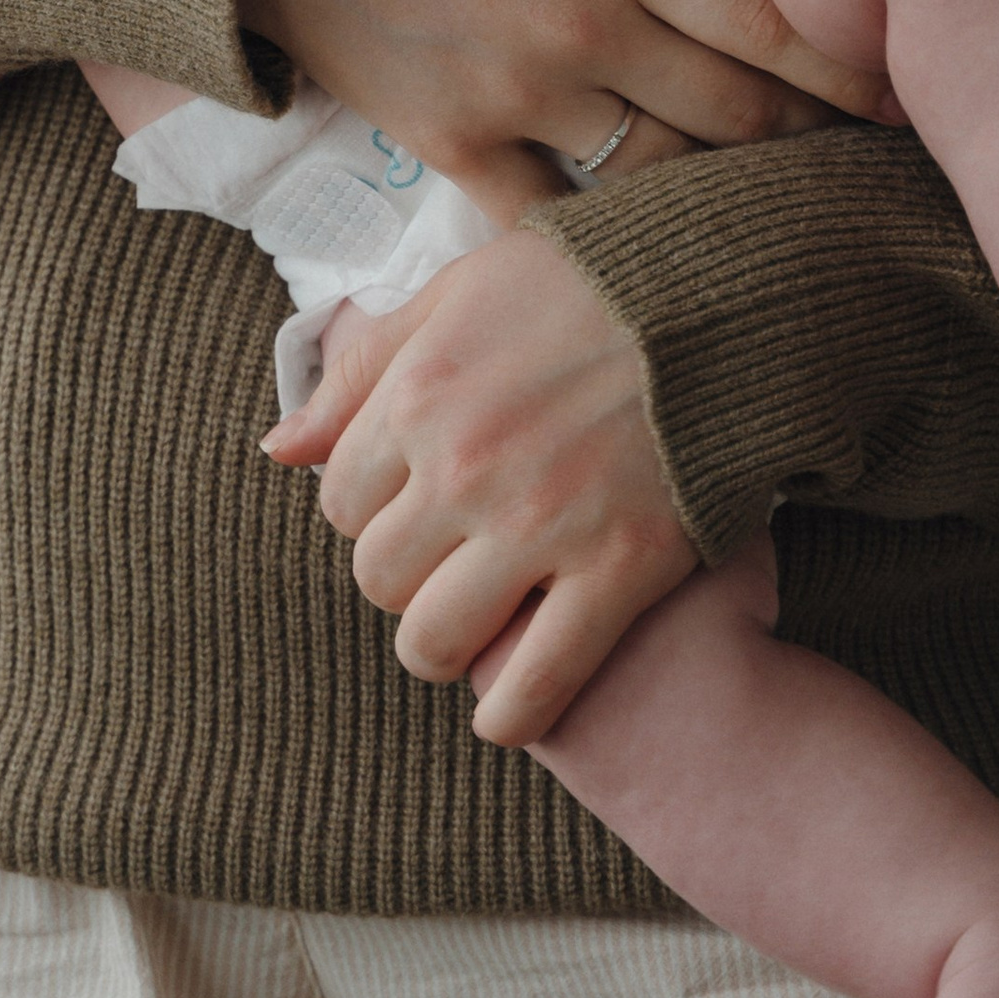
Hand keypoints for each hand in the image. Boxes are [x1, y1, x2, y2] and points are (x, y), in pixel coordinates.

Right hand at [239, 0, 892, 223]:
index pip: (768, 17)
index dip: (847, 67)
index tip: (898, 93)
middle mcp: (581, 24)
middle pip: (736, 111)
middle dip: (806, 138)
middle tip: (852, 156)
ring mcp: (518, 93)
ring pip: (661, 172)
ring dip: (717, 185)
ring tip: (766, 196)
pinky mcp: (455, 144)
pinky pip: (553, 220)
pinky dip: (604, 232)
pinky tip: (645, 241)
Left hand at [263, 228, 696, 741]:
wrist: (719, 293)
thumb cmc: (587, 281)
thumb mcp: (458, 294)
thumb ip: (362, 371)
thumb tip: (279, 448)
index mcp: (421, 395)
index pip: (342, 501)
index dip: (374, 507)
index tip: (413, 503)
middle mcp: (466, 467)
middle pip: (379, 579)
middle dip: (404, 575)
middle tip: (449, 558)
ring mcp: (541, 526)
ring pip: (434, 642)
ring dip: (443, 646)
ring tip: (474, 623)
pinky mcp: (619, 571)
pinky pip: (536, 686)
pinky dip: (512, 715)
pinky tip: (512, 709)